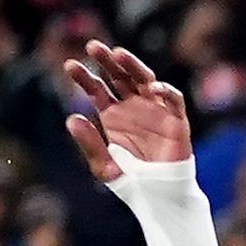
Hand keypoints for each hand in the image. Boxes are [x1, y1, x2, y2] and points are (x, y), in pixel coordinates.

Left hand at [61, 38, 191, 178]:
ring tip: (118, 54)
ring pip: (144, 79)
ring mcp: (155, 111)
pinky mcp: (176, 120)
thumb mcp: (104, 166)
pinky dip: (166, 91)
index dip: (84, 76)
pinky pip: (173, 100)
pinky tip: (154, 88)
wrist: (160, 197)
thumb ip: (89, 144)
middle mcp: (132, 107)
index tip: (70, 66)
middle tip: (93, 47)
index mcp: (112, 115)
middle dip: (107, 61)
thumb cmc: (132, 182)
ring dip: (132, 65)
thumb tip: (71, 118)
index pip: (96, 88)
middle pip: (119, 76)